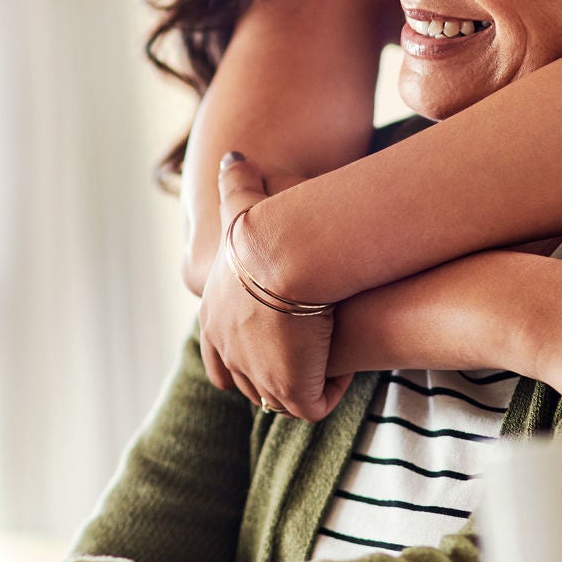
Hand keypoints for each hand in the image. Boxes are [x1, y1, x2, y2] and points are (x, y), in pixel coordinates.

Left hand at [199, 153, 352, 421]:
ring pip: (281, 398)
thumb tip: (234, 156)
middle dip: (278, 375)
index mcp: (213, 320)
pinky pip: (313, 405)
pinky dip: (331, 390)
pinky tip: (347, 366)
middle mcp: (228, 353)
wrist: (285, 253)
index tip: (276, 344)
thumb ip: (237, 184)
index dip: (245, 357)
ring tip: (332, 362)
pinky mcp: (290, 390)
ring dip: (306, 383)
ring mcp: (257, 376)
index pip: (219, 359)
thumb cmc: (268, 227)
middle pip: (249, 385)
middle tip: (309, 357)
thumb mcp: (244, 206)